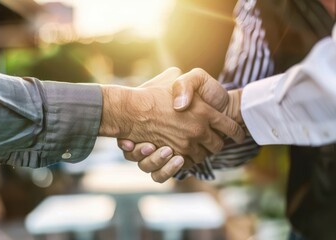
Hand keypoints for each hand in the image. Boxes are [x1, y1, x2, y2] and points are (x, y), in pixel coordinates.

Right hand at [117, 68, 245, 181]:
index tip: (239, 135)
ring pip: (204, 157)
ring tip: (198, 147)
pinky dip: (187, 161)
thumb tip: (195, 94)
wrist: (132, 109)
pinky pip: (188, 164)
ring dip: (202, 153)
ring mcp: (187, 145)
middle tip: (215, 140)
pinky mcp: (174, 156)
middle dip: (218, 144)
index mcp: (205, 111)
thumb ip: (189, 82)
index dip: (237, 132)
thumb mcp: (175, 78)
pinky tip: (184, 153)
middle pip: (218, 145)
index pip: (231, 127)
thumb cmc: (152, 93)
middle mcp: (199, 130)